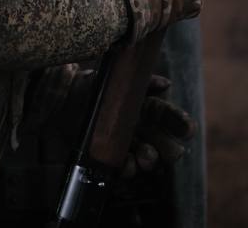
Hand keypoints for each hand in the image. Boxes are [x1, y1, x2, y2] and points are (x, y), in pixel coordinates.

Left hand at [22, 66, 195, 177]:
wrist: (60, 98)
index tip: (186, 130)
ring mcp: (127, 143)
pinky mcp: (110, 154)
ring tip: (142, 157)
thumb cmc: (90, 86)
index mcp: (146, 107)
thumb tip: (166, 84)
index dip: (181, 124)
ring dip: (149, 160)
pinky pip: (125, 168)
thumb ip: (140, 81)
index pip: (171, 117)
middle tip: (162, 149)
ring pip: (149, 159)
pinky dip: (127, 168)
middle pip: (167, 145)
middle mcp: (142, 128)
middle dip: (168, 150)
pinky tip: (125, 164)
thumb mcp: (113, 79)